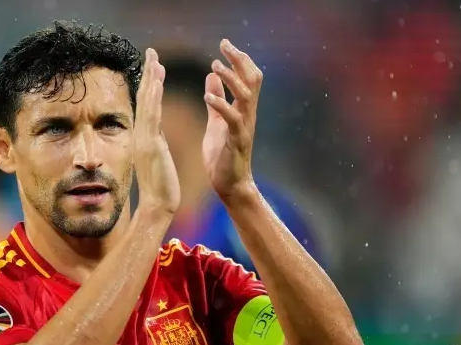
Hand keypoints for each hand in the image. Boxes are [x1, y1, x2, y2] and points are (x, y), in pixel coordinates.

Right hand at [133, 48, 180, 214]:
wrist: (157, 205)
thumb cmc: (159, 185)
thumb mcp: (157, 157)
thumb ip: (155, 142)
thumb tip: (156, 131)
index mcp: (143, 136)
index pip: (146, 104)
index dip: (149, 83)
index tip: (153, 63)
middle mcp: (140, 134)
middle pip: (144, 98)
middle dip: (148, 73)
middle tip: (151, 51)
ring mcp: (144, 139)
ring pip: (147, 104)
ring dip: (151, 80)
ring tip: (155, 59)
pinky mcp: (150, 145)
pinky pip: (152, 117)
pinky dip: (154, 98)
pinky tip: (157, 82)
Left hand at [203, 39, 262, 195]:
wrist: (230, 185)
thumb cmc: (223, 156)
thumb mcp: (217, 122)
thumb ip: (217, 100)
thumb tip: (211, 76)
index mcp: (242, 110)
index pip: (247, 77)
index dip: (239, 59)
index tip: (225, 44)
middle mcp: (248, 115)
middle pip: (252, 80)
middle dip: (240, 60)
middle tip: (225, 45)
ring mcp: (244, 128)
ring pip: (246, 96)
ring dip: (231, 79)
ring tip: (214, 66)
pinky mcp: (236, 141)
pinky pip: (233, 119)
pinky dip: (221, 105)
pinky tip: (207, 96)